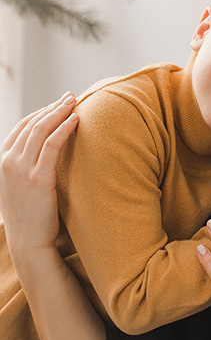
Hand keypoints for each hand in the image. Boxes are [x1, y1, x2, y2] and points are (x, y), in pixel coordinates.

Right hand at [0, 95, 77, 263]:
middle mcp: (8, 162)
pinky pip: (51, 145)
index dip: (40, 112)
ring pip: (40, 130)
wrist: (28, 242)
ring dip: (59, 112)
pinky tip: (75, 120)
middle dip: (52, 107)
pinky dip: (63, 129)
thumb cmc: (30, 215)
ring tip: (74, 102)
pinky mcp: (37, 179)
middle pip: (31, 124)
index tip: (57, 104)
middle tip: (70, 96)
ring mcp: (21, 170)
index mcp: (3, 162)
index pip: (21, 127)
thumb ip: (27, 166)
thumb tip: (47, 151)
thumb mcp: (20, 186)